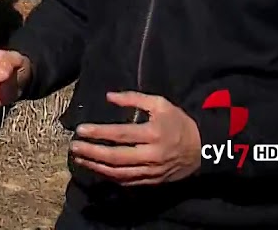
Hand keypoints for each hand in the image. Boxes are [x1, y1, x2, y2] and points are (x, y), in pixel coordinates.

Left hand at [69, 91, 201, 185]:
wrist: (203, 149)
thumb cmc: (178, 122)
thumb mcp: (160, 104)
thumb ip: (134, 98)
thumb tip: (109, 96)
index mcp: (153, 134)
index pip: (120, 134)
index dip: (99, 133)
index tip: (81, 130)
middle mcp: (151, 155)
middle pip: (116, 157)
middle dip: (91, 153)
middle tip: (74, 147)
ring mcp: (152, 171)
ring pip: (119, 173)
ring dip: (96, 167)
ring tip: (80, 159)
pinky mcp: (153, 181)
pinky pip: (128, 182)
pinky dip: (110, 177)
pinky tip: (97, 169)